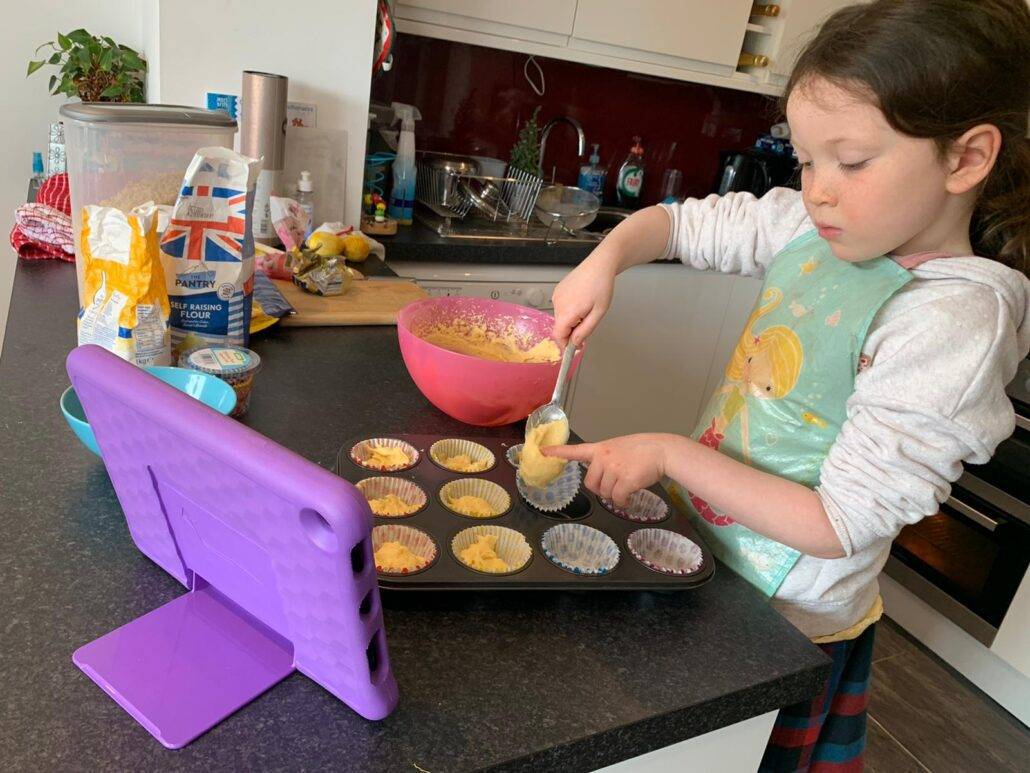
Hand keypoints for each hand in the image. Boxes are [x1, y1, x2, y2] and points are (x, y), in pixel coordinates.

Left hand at [542, 433, 673, 506]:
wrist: (661, 450)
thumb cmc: (642, 449)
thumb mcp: (619, 448)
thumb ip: (606, 460)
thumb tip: (603, 482)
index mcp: (600, 448)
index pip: (575, 450)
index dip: (557, 452)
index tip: (541, 451)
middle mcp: (604, 458)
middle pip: (590, 484)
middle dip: (601, 489)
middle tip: (614, 485)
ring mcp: (614, 469)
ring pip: (604, 493)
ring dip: (614, 495)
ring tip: (627, 485)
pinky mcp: (625, 481)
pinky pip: (617, 499)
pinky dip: (623, 502)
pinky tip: (630, 497)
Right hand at [550, 247, 617, 346]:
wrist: (599, 265)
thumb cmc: (601, 286)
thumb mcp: (598, 313)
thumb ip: (585, 331)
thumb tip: (575, 343)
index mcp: (568, 311)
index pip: (558, 336)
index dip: (565, 345)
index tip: (574, 348)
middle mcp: (558, 304)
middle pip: (560, 327)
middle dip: (571, 331)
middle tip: (587, 324)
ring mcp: (556, 296)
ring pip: (560, 318)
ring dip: (571, 320)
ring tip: (586, 308)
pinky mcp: (557, 291)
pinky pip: (560, 307)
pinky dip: (569, 310)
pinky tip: (581, 301)